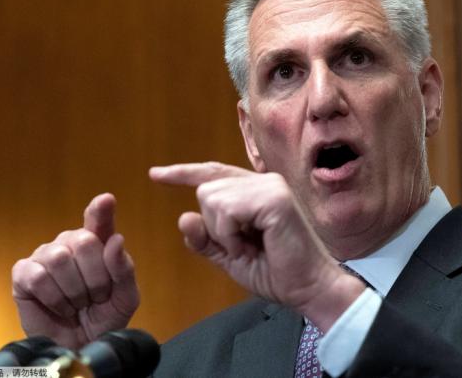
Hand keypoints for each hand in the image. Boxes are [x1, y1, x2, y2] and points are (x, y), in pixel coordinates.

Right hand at [11, 193, 139, 348]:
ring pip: (60, 259)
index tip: (107, 200)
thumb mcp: (126, 297)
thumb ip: (125, 269)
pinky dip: (54, 298)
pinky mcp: (24, 273)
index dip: (101, 210)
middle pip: (84, 242)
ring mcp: (46, 255)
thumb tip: (117, 240)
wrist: (83, 345)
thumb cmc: (106, 316)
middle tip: (96, 296)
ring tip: (78, 303)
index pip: (99, 219)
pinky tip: (59, 306)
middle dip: (96, 277)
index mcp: (99, 242)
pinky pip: (38, 276)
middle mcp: (71, 242)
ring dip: (75, 291)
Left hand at [150, 162, 364, 331]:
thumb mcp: (229, 256)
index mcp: (253, 191)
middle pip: (205, 190)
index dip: (183, 173)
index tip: (155, 175)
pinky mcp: (274, 199)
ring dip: (223, 232)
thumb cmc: (275, 272)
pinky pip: (227, 210)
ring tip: (250, 246)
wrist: (307, 288)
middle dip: (213, 227)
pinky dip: (230, 235)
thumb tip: (184, 216)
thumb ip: (205, 239)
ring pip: (212, 198)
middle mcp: (262, 182)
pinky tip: (251, 245)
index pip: (212, 173)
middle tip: (242, 246)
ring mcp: (270, 187)